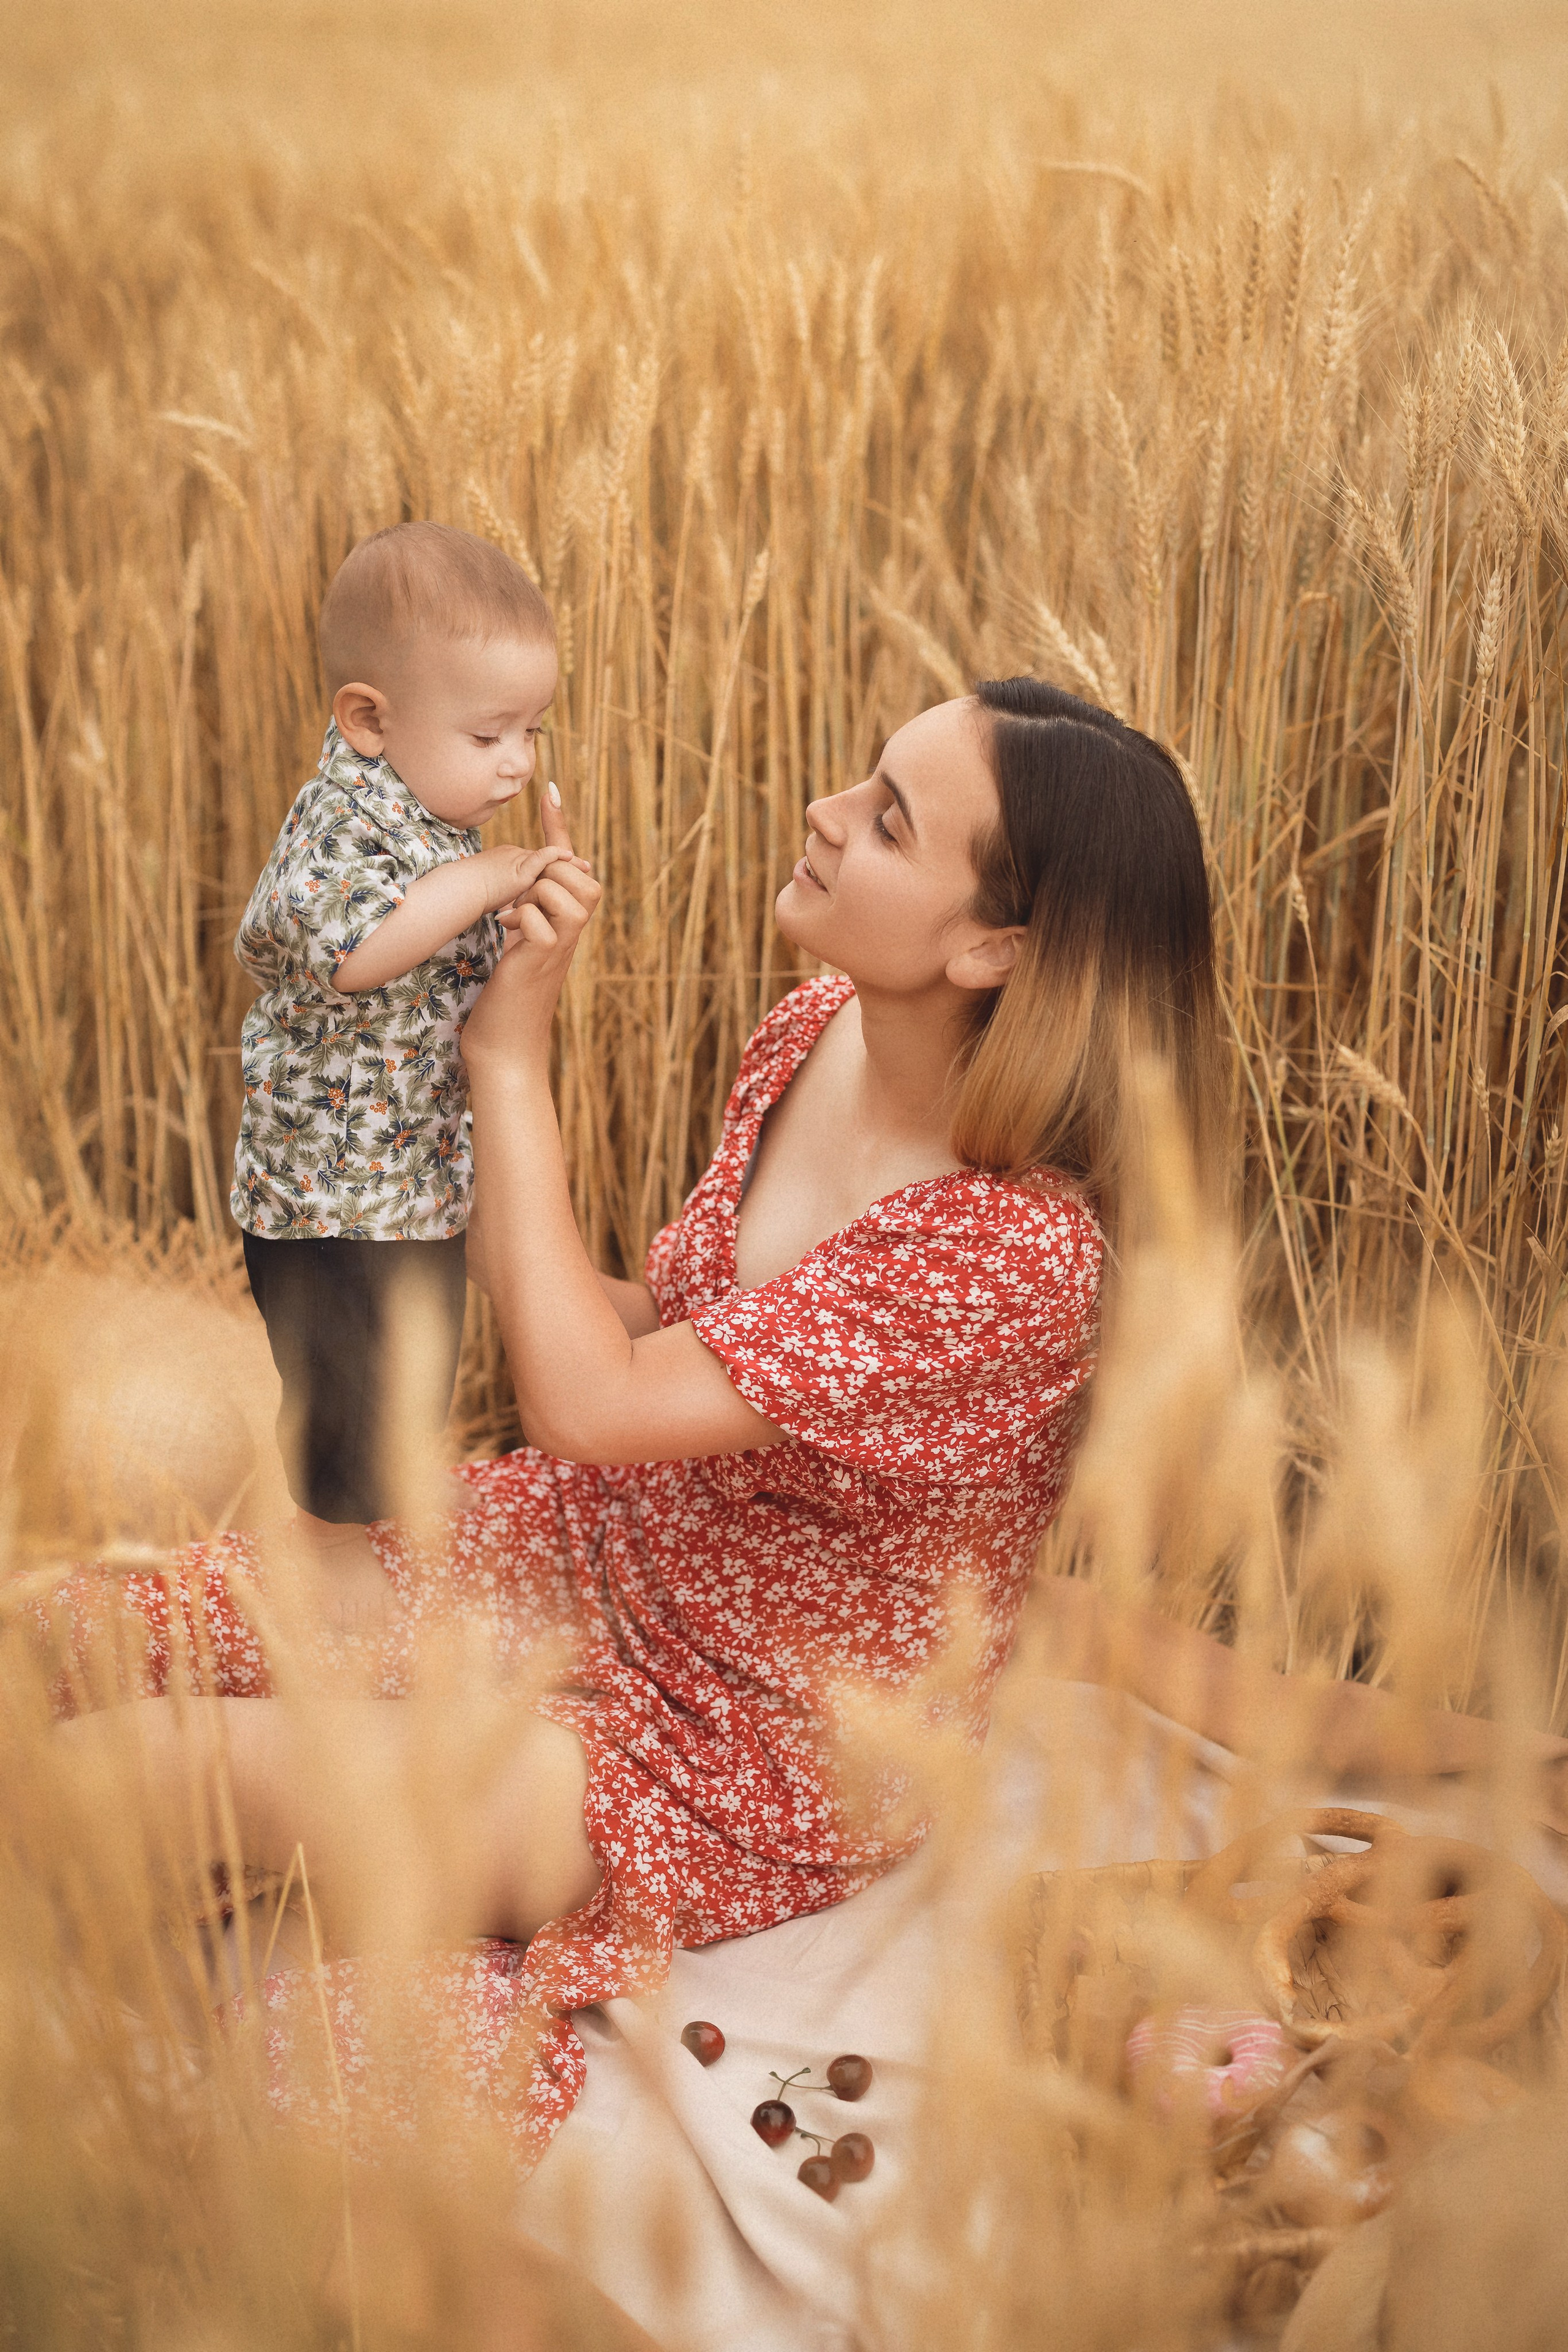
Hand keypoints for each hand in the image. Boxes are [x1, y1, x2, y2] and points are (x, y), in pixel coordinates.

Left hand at [461, 788, 601, 1075]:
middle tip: (521, 901)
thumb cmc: (502, 999)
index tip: (548, 787)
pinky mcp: (543, 959)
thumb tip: (527, 876)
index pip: (567, 863)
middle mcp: (568, 932)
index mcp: (560, 922)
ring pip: (568, 890)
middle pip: (582, 873)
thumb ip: (524, 911)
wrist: (503, 1048)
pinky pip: (546, 919)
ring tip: (514, 919)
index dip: (558, 825)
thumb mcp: (512, 943)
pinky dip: (525, 918)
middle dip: (552, 872)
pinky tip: (508, 933)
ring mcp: (560, 946)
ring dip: (537, 894)